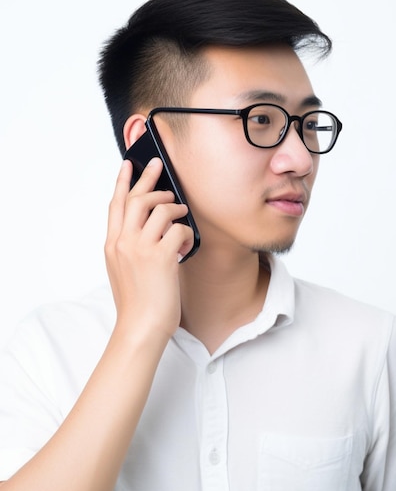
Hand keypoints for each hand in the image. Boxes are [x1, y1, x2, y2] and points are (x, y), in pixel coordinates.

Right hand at [105, 158, 193, 345]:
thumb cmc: (137, 302)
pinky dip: (187, 233)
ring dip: (175, 207)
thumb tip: (153, 224)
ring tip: (182, 214)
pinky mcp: (161, 256)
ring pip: (160, 208)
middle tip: (162, 168)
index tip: (129, 163)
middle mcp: (123, 242)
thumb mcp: (123, 269)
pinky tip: (187, 244)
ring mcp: (141, 248)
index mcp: (112, 245)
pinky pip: (179, 229)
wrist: (141, 326)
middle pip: (138, 198)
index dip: (123, 181)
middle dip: (151, 179)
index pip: (116, 204)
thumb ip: (131, 246)